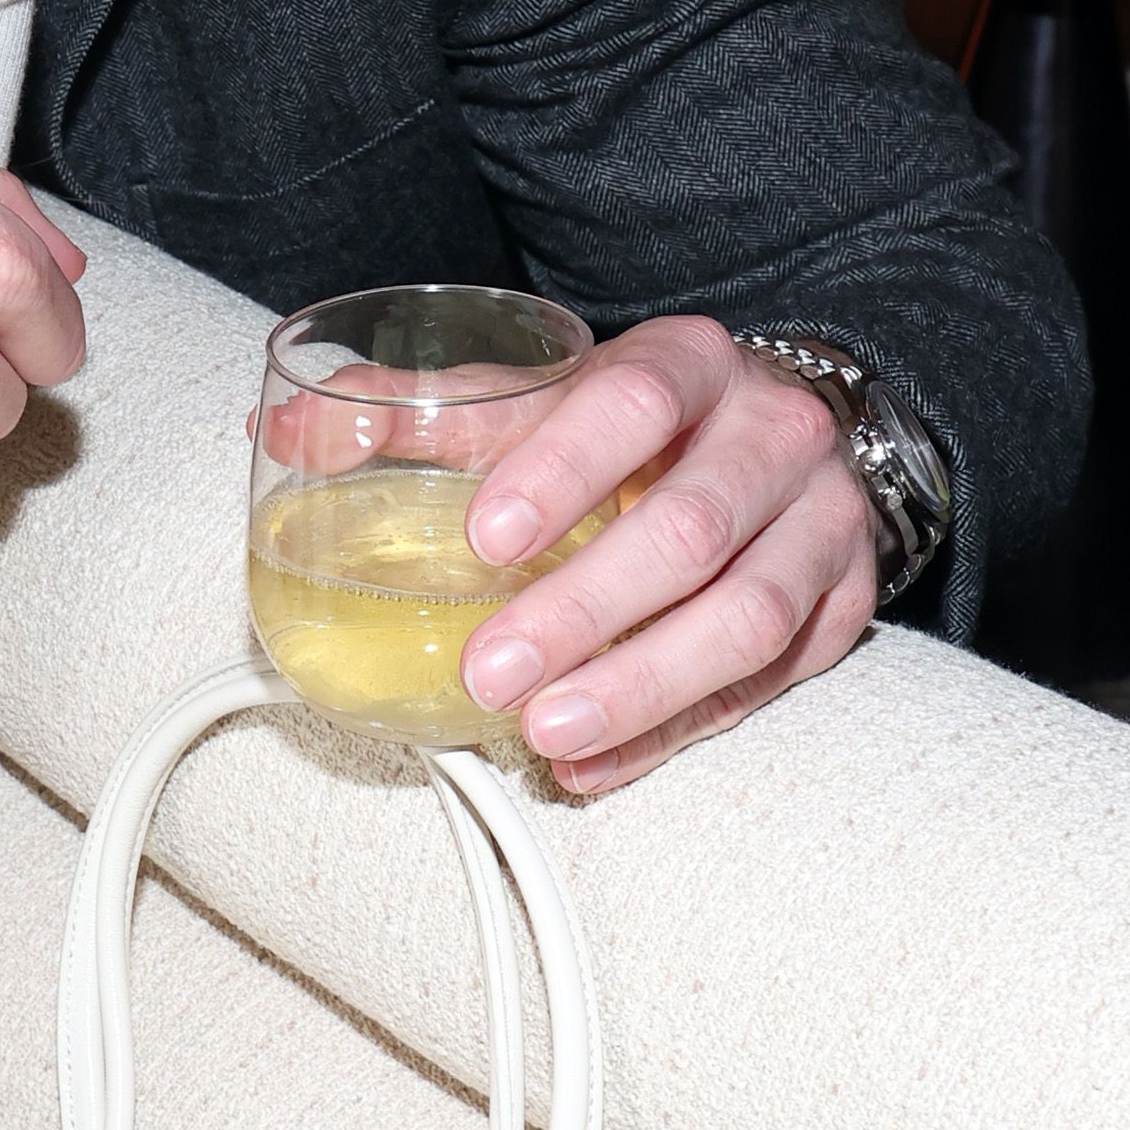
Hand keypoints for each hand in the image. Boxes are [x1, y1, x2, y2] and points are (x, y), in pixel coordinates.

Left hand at [455, 316, 878, 794]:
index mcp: (689, 363)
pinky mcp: (845, 606)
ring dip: (640, 687)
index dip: (561, 469)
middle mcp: (773, 436)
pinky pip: (765, 684)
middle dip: (586, 610)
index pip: (632, 402)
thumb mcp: (551, 391)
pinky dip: (673, 734)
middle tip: (491, 671)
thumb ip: (424, 413)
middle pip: (692, 529)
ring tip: (547, 733)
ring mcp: (822, 524)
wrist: (787, 437)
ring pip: (747, 618)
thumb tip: (283, 436)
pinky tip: (594, 765)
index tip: (485, 538)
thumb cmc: (645, 421)